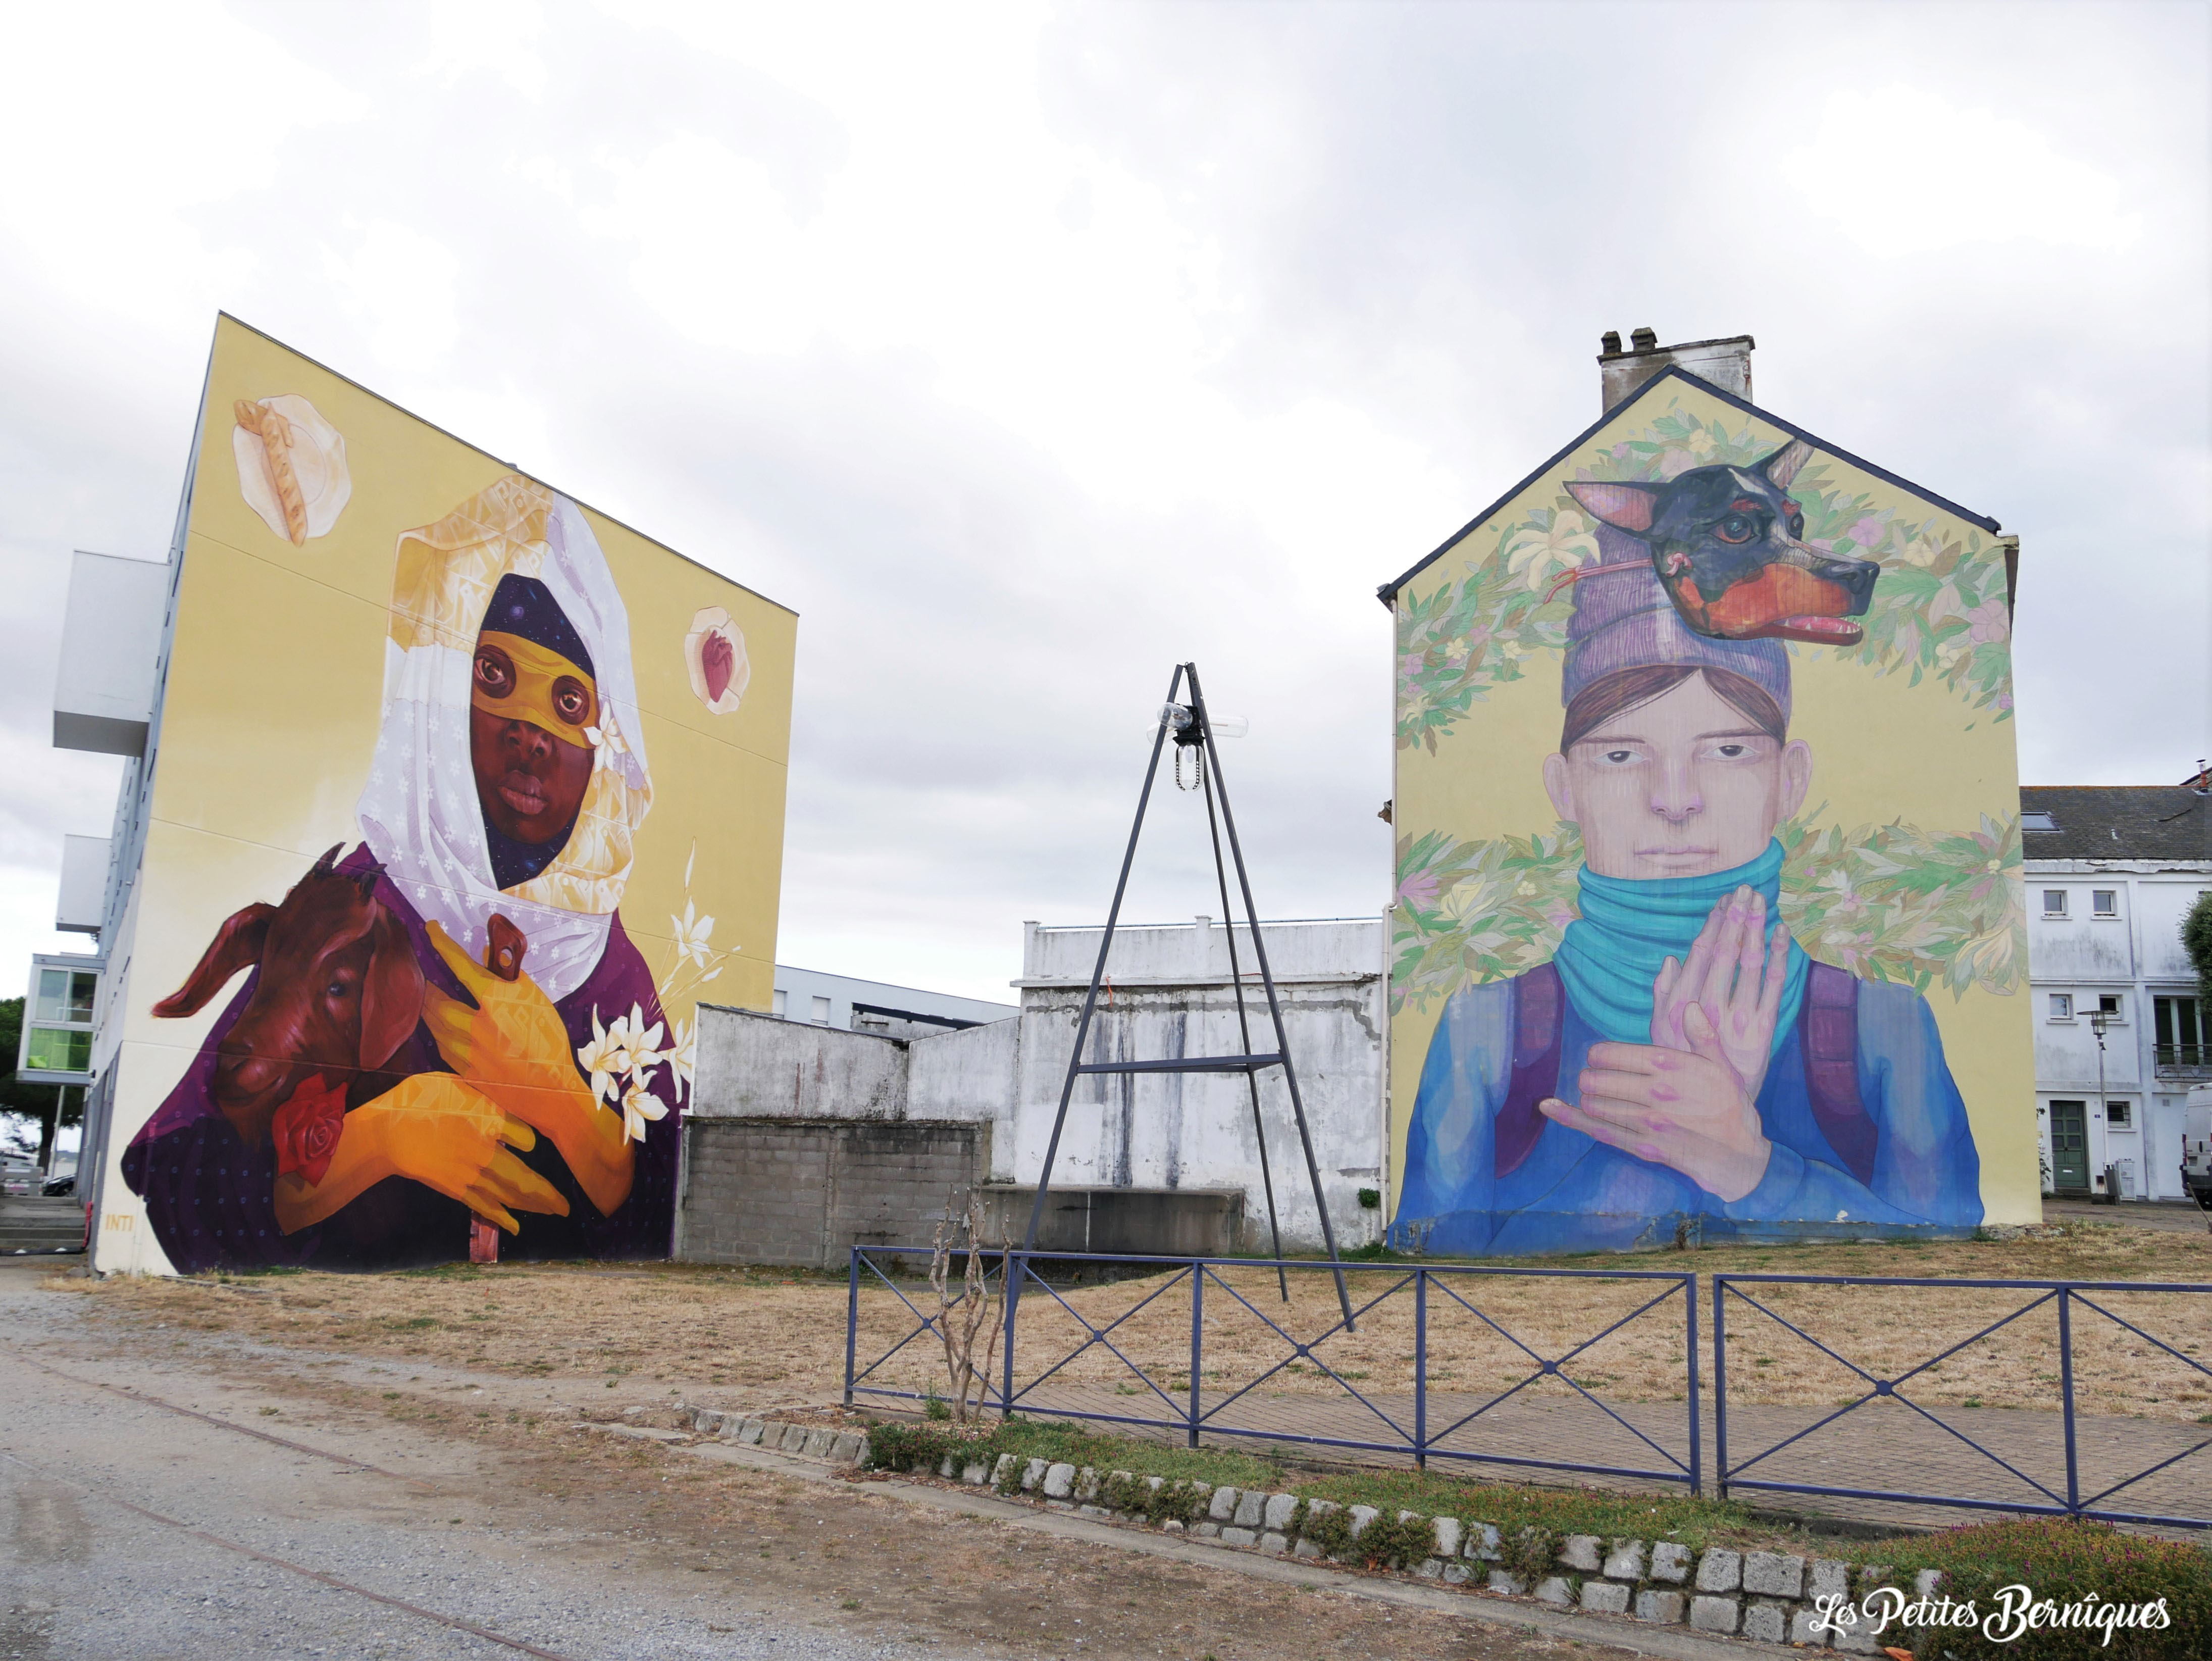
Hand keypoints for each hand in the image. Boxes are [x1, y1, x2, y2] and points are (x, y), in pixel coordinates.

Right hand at [272, 1072, 568, 1234]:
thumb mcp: (456, 1083)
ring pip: (510, 1193)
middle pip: (525, 1174)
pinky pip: (484, 1205)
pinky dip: (502, 1218)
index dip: (530, 1141)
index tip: (529, 1143)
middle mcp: (485, 1149)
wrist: (385, 1132)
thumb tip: (509, 1094)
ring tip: (555, 1212)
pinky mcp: (455, 1188)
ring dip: (534, 1205)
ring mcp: (471, 1172)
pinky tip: (517, 1228)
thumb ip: (485, 1093)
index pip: (526, 1137)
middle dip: (547, 1193)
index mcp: (488, 1119)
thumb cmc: (419, 1100)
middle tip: (566, 1206)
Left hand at [419, 921, 633, 1218]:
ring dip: (427, 1005)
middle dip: (426, 981)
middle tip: (423, 970)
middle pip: (435, 996)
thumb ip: (508, 977)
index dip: (442, 944)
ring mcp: (466, 1051)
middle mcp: (476, 1025)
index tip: (429, 929)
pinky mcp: (462, 1070)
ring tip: (429, 995)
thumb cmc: (549, 1041)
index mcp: (498, 1002)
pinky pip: (438, 1043)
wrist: (551, 1091)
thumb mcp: (535, 1001)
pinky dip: (436, 1029)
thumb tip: (484, 956)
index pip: (460, 965)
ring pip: (432, 1021)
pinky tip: (441, 1025)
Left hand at [1540, 1005, 1772, 1201]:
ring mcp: (1646, 1122)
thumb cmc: (1731, 1107)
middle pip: (1596, 1079)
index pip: (1611, 1053)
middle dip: (1591, 1076)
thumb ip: (1703, 1036)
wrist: (1738, 1156)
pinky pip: (1597, 1131)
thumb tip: (1689, 1006)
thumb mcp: (1723, 1066)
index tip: (1602, 1057)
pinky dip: (1569, 1118)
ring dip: (1589, 1097)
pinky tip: (1550, 1106)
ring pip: (1594, 1104)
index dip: (1599, 1054)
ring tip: (1597, 1094)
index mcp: (1670, 1067)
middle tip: (1598, 1078)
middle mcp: (1654, 1093)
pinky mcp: (1642, 1147)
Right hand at [1650, 886, 1787, 1100]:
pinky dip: (1779, 958)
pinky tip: (1782, 934)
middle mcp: (1711, 1007)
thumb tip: (1670, 960)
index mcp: (1683, 1003)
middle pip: (1727, 952)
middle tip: (1745, 890)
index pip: (1701, 953)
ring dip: (1756, 929)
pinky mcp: (1764, 1030)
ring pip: (1750, 964)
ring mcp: (1739, 1017)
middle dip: (1737, 918)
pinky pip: (1774, 986)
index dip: (1714, 924)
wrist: (1715, 1105)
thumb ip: (1662, 995)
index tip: (1723, 901)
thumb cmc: (1683, 1064)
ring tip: (1760, 902)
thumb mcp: (1660, 1031)